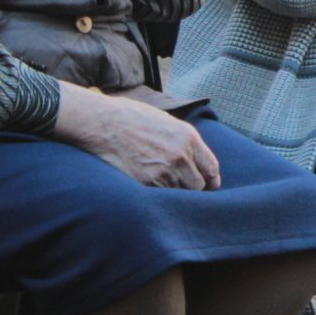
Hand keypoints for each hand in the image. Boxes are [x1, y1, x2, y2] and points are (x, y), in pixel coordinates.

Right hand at [54, 86, 220, 189]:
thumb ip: (185, 141)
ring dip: (173, 192)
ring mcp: (163, 171)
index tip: (210, 186)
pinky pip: (160, 195)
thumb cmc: (133, 118)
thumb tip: (196, 160)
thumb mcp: (167, 122)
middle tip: (183, 188)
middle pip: (198, 186)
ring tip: (161, 182)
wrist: (103, 123)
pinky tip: (149, 185)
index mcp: (189, 138)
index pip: (211, 168)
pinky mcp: (146, 182)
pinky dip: (157, 195)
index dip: (212, 181)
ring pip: (179, 193)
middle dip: (193, 188)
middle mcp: (180, 155)